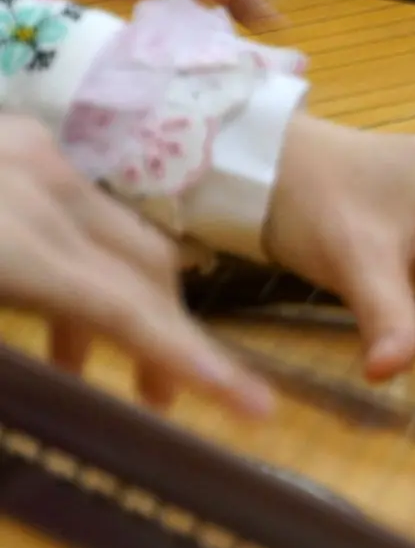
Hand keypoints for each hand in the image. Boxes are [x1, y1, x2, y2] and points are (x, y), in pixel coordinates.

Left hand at [0, 115, 274, 417]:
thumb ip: (14, 337)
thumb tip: (64, 383)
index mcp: (11, 241)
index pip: (128, 309)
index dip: (193, 361)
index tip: (257, 407)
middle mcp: (39, 182)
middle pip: (147, 268)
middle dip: (173, 338)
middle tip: (166, 402)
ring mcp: (31, 153)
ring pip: (122, 238)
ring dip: (131, 304)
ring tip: (98, 372)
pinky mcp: (20, 141)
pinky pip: (80, 209)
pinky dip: (90, 263)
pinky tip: (58, 315)